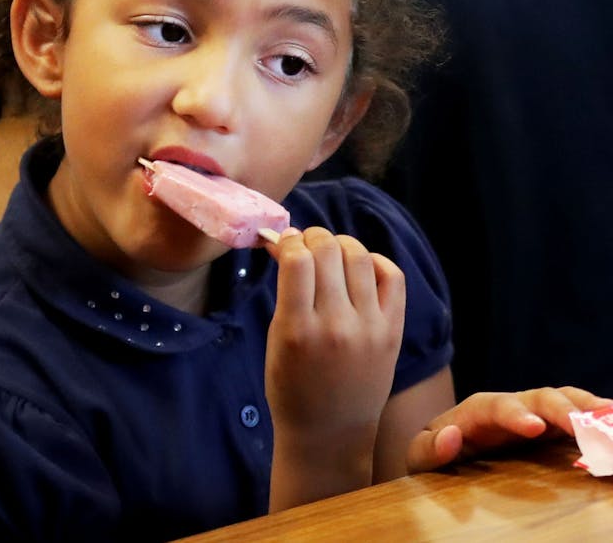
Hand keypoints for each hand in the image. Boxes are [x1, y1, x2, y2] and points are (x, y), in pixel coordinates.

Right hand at [264, 227, 405, 459]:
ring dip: (340, 244)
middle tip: (303, 245)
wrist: (331, 431)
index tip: (281, 243)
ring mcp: (370, 328)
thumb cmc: (291, 386)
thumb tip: (286, 244)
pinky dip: (374, 262)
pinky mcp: (393, 332)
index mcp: (298, 330)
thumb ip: (284, 292)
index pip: (297, 260)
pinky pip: (391, 277)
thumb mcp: (275, 339)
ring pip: (359, 257)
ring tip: (329, 253)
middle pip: (328, 250)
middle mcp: (337, 326)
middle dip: (311, 237)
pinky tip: (359, 267)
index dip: (287, 241)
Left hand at [407, 387, 612, 472]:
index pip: (496, 405)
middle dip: (564, 409)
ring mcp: (536, 414)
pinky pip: (580, 419)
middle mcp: (511, 406)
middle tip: (588, 426)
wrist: (446, 448)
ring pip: (566, 401)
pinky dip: (599, 418)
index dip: (516, 414)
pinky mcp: (554, 428)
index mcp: (477, 410)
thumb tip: (451, 436)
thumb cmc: (435, 452)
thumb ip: (429, 448)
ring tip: (612, 417)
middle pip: (540, 397)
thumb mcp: (420, 455)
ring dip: (590, 408)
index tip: (535, 428)